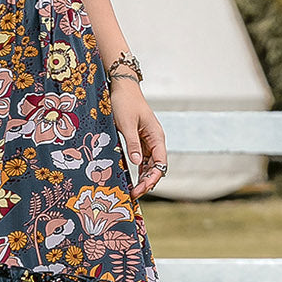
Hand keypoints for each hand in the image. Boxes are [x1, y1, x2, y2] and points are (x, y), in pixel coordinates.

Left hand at [110, 79, 167, 200]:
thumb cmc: (124, 102)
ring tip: (133, 191)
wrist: (121, 87)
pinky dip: (138, 169)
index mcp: (156, 136)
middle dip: (147, 181)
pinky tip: (132, 179)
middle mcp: (155, 140)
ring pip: (149, 164)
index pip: (160, 163)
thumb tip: (136, 162)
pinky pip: (141, 158)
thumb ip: (132, 143)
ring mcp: (147, 140)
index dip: (152, 178)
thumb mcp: (126, 124)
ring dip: (143, 177)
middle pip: (156, 166)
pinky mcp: (139, 139)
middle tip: (134, 194)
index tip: (142, 189)